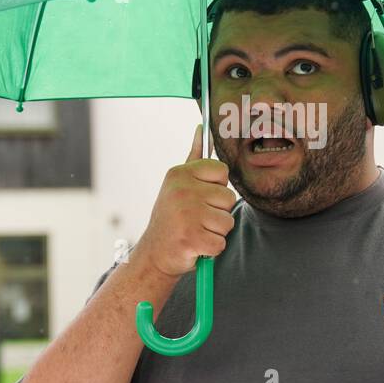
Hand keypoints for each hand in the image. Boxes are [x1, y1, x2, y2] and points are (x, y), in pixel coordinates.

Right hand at [134, 124, 236, 278]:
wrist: (154, 254)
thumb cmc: (172, 217)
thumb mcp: (178, 184)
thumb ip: (194, 157)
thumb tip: (202, 128)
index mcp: (180, 173)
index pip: (222, 171)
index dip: (216, 188)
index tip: (200, 197)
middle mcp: (182, 190)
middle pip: (229, 198)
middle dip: (217, 213)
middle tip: (195, 219)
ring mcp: (186, 214)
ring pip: (227, 222)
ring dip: (215, 232)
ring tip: (195, 231)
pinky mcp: (191, 238)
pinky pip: (221, 242)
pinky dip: (211, 249)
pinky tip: (195, 246)